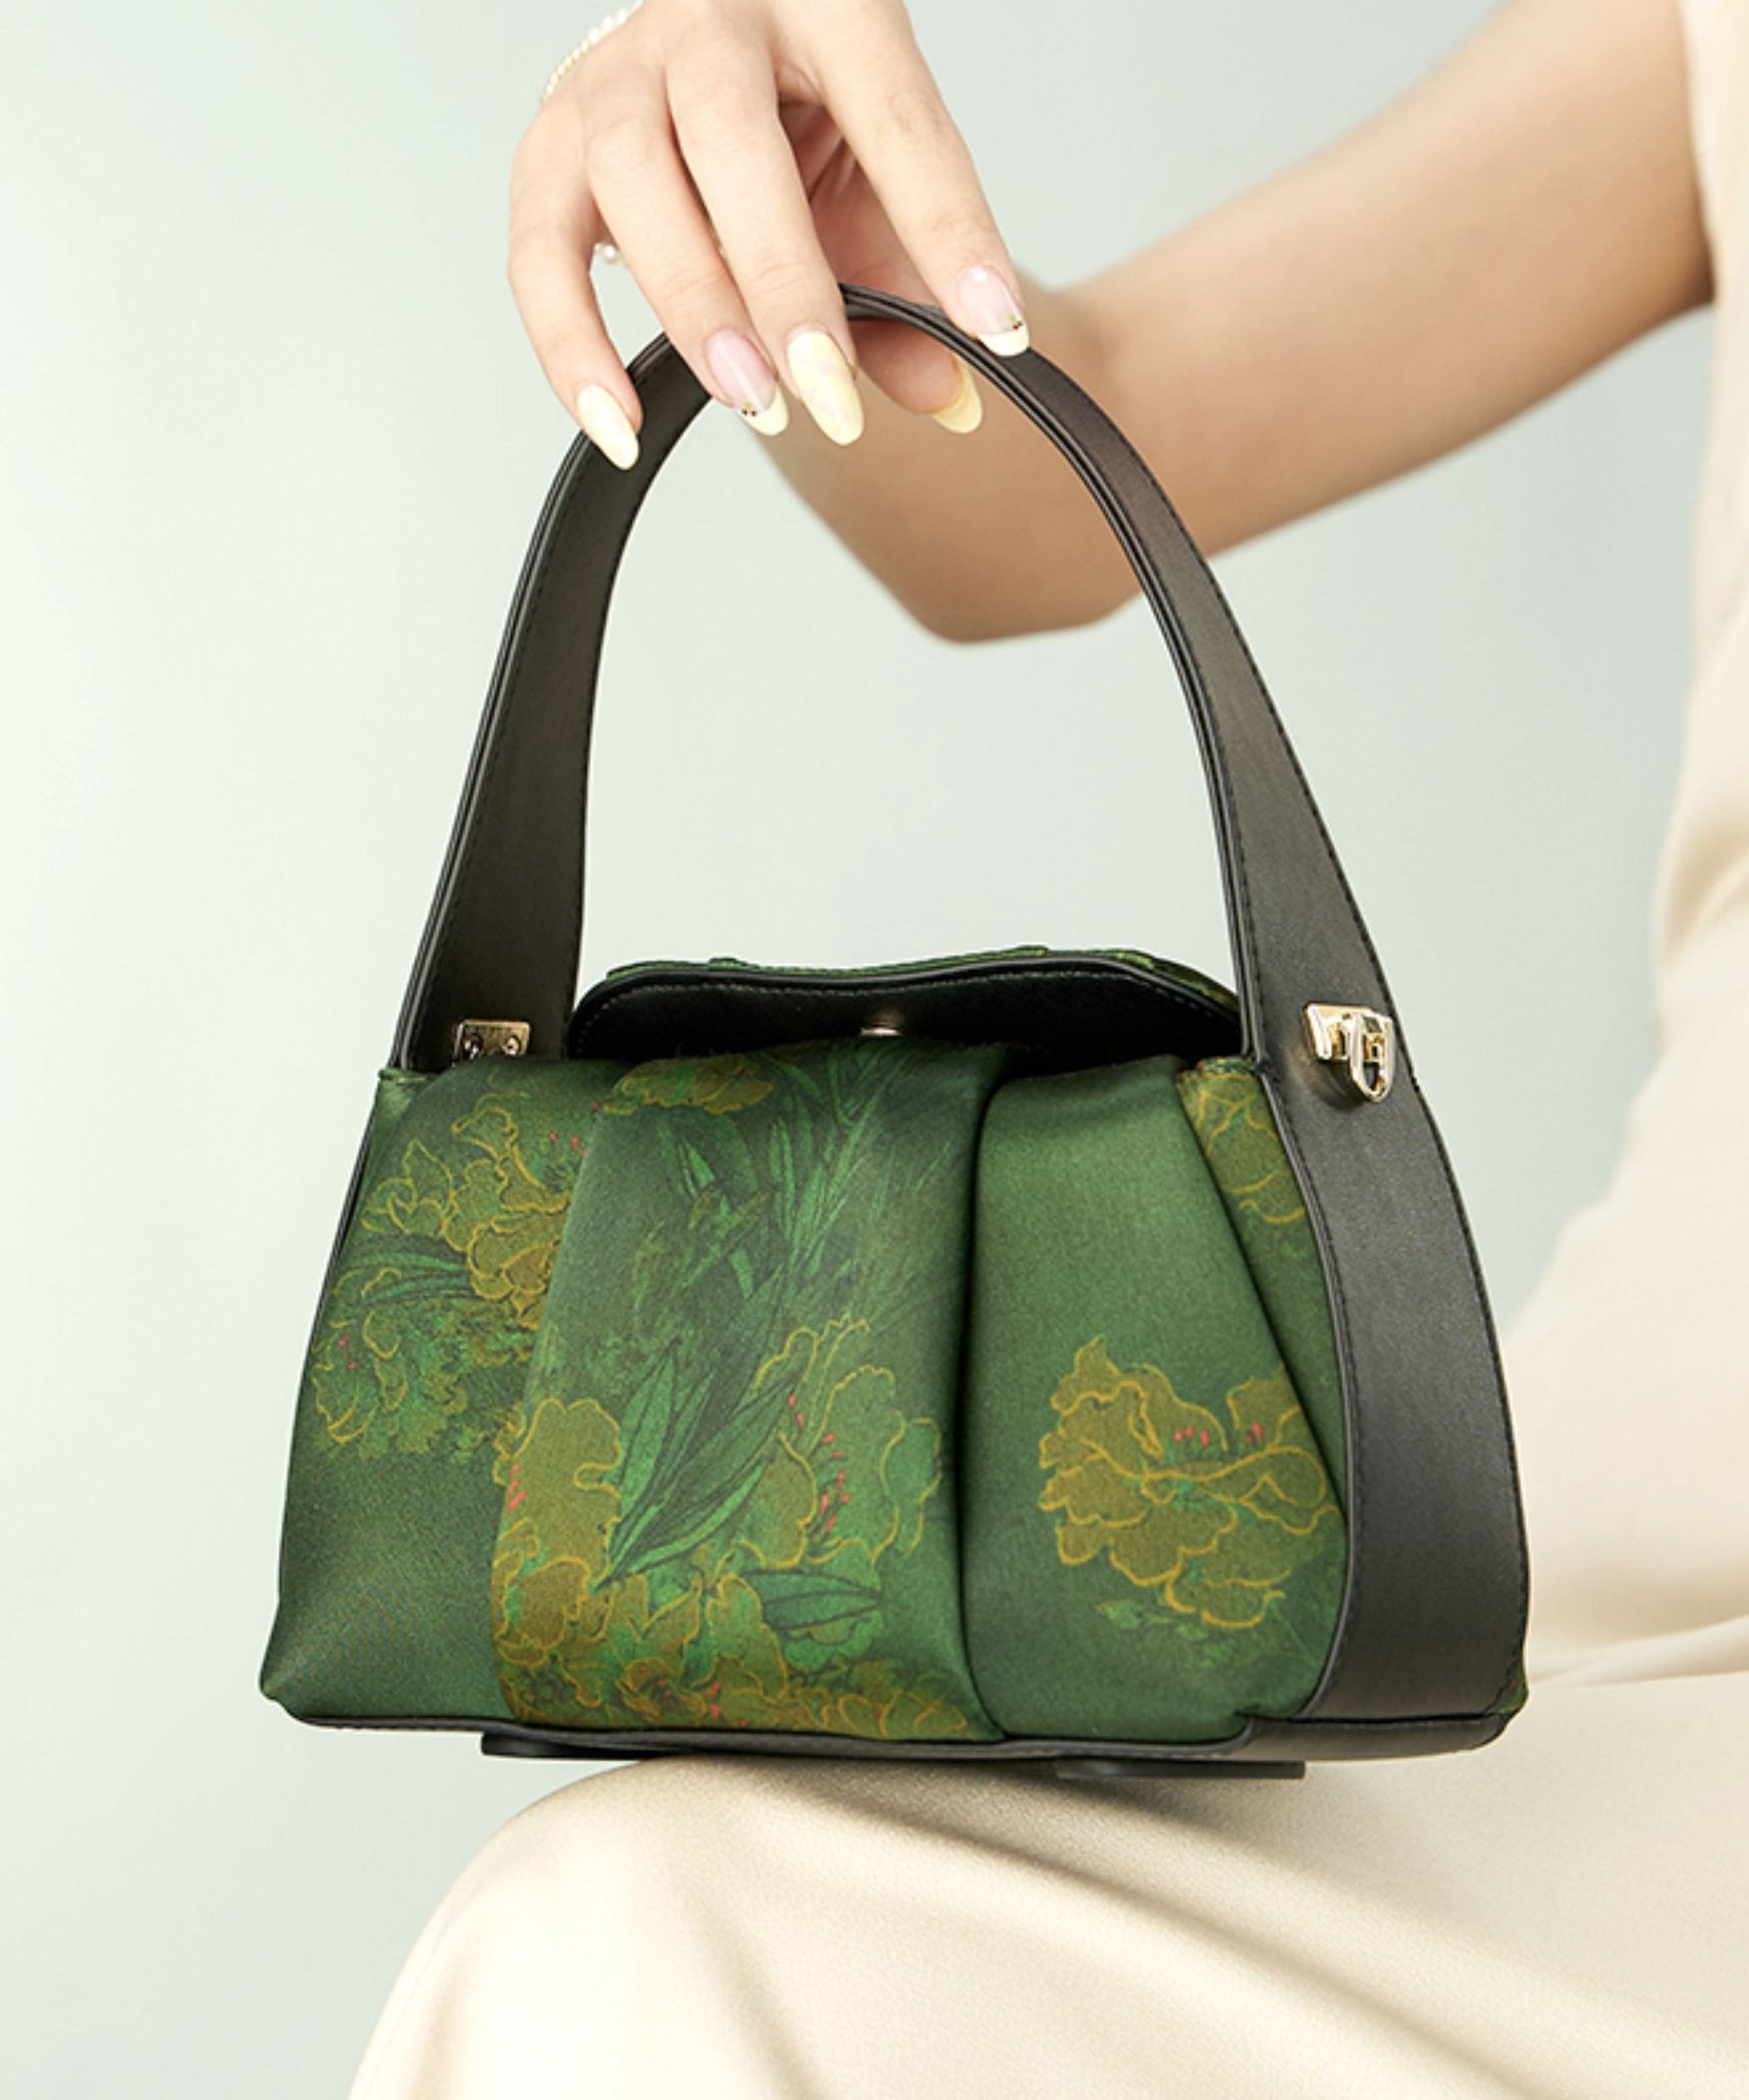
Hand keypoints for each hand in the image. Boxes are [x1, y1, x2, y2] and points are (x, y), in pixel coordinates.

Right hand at [508, 0, 1030, 468]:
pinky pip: (539, 253)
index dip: (948, 227)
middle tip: (825, 391)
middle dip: (782, 281)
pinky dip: (573, 348)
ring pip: (632, 182)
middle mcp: (707, 20)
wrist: (711, 59)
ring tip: (753, 402)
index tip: (993, 326)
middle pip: (730, 140)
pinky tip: (619, 422)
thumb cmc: (803, 120)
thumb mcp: (880, 188)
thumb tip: (955, 399)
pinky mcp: (551, 146)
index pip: (895, 115)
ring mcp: (616, 76)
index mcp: (824, 4)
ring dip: (693, 307)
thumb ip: (916, 287)